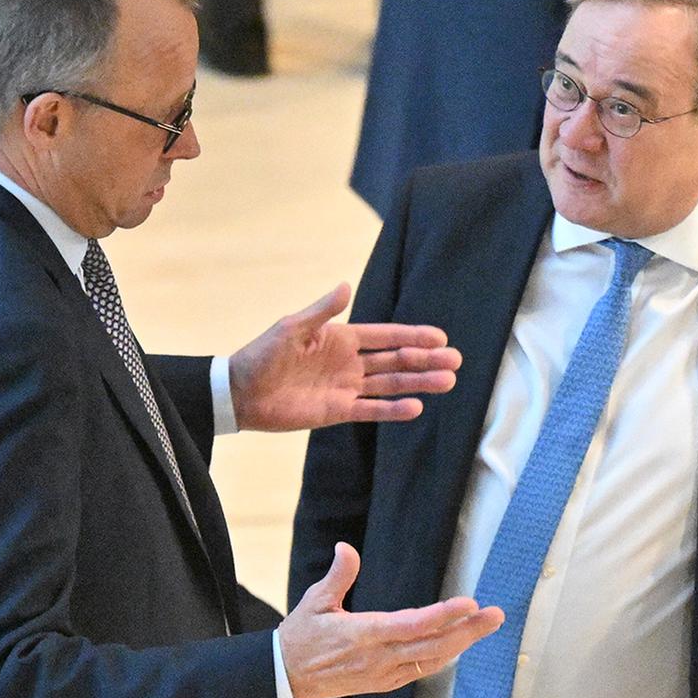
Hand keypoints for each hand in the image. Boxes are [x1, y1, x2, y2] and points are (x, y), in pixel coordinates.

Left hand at [228, 283, 460, 431]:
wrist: (242, 392)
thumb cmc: (263, 355)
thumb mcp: (292, 328)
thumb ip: (322, 312)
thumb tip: (346, 286)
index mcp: (341, 338)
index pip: (385, 336)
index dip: (412, 336)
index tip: (440, 337)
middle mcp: (349, 363)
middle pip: (395, 361)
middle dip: (425, 360)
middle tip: (456, 361)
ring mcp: (346, 388)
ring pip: (390, 385)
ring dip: (418, 383)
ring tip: (447, 382)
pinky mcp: (338, 411)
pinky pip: (371, 410)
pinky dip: (393, 410)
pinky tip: (416, 407)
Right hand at [279, 542, 503, 697]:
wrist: (287, 679)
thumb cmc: (301, 637)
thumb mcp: (314, 601)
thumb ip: (337, 576)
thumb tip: (347, 548)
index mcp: (362, 635)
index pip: (411, 625)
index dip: (442, 616)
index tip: (468, 603)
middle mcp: (379, 658)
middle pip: (433, 646)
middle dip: (468, 631)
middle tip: (496, 615)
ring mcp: (384, 674)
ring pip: (432, 660)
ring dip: (462, 643)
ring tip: (487, 625)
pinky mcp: (385, 683)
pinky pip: (422, 670)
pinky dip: (444, 656)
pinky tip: (460, 644)